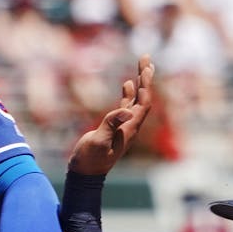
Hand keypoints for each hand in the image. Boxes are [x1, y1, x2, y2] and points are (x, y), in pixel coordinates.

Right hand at [67, 55, 153, 176]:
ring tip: (143, 66)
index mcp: (129, 129)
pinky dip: (129, 94)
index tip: (146, 68)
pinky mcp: (115, 127)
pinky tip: (128, 83)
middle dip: (145, 78)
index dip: (146, 86)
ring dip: (140, 83)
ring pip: (136, 101)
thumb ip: (111, 125)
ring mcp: (123, 126)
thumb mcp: (99, 141)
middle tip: (147, 58)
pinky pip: (126, 106)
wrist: (85, 172)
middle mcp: (130, 126)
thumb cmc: (90, 159)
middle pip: (143, 99)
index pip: (143, 104)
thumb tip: (126, 111)